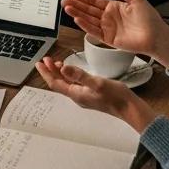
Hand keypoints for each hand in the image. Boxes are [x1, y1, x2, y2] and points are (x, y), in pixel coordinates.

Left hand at [35, 57, 154, 131]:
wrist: (129, 108)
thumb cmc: (116, 97)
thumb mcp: (97, 83)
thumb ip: (79, 75)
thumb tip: (63, 69)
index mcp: (76, 94)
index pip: (55, 83)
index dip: (46, 73)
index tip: (39, 63)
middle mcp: (78, 96)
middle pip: (59, 83)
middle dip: (51, 71)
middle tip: (46, 59)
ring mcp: (84, 96)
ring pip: (66, 83)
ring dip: (59, 72)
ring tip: (56, 62)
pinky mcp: (90, 94)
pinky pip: (75, 84)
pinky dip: (70, 75)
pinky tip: (72, 70)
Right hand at [62, 0, 168, 69]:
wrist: (156, 36)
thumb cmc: (149, 18)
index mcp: (114, 7)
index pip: (95, 1)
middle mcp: (108, 17)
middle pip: (88, 10)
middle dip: (76, 5)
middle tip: (64, 2)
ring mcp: (108, 28)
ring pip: (89, 20)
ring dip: (78, 14)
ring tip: (67, 9)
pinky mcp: (108, 39)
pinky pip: (94, 31)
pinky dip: (85, 26)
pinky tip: (77, 20)